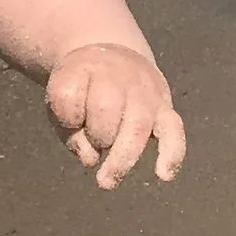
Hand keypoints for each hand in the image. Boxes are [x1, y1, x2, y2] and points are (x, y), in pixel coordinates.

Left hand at [45, 42, 185, 188]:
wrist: (115, 54)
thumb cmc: (84, 88)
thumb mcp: (62, 100)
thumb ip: (69, 131)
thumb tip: (91, 159)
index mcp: (83, 67)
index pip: (68, 95)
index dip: (65, 116)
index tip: (69, 119)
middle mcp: (116, 75)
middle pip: (105, 108)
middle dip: (95, 135)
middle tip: (94, 142)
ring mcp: (145, 91)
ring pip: (137, 124)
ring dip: (122, 157)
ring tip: (107, 181)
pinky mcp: (165, 107)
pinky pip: (174, 130)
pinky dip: (171, 153)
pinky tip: (164, 174)